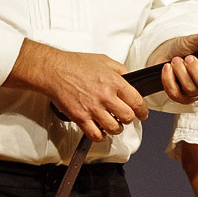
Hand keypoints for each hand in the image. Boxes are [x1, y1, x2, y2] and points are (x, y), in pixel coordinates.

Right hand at [4, 40, 148, 141]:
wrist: (55, 70)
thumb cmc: (76, 64)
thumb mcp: (104, 60)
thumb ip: (120, 70)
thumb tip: (129, 78)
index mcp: (114, 82)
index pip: (137, 101)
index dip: (142, 111)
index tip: (143, 114)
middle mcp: (106, 96)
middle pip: (127, 117)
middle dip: (128, 119)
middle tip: (125, 117)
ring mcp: (93, 109)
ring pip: (114, 129)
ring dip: (116, 128)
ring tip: (113, 124)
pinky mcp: (81, 118)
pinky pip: (95, 135)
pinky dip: (100, 136)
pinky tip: (100, 131)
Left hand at [149, 23, 197, 103]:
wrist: (165, 54)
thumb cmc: (184, 49)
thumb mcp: (194, 41)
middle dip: (196, 71)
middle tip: (188, 57)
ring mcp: (193, 94)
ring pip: (191, 90)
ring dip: (181, 72)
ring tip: (176, 60)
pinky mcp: (178, 96)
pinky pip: (174, 93)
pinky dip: (169, 79)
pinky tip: (167, 68)